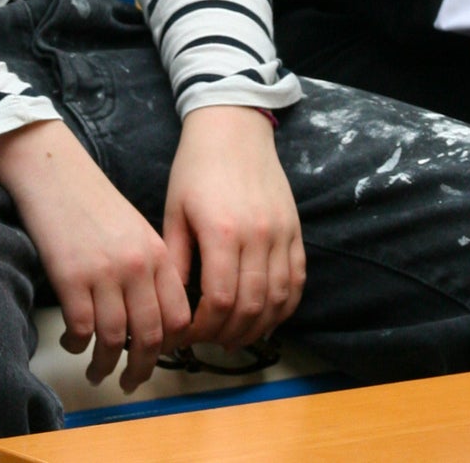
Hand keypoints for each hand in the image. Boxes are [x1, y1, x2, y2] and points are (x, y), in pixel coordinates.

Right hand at [0, 121, 191, 391]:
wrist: (55, 173)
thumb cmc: (93, 202)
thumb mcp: (135, 230)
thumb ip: (149, 268)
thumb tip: (152, 318)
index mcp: (158, 253)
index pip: (178, 315)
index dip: (170, 345)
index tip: (158, 357)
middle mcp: (137, 266)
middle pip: (150, 336)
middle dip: (142, 368)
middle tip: (132, 381)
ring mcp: (105, 273)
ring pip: (114, 340)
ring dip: (105, 366)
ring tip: (97, 372)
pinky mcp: (71, 278)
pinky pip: (81, 330)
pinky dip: (77, 345)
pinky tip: (72, 342)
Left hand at [163, 106, 304, 350]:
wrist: (233, 127)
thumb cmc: (196, 167)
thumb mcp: (174, 210)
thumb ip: (176, 260)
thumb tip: (171, 305)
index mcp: (222, 231)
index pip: (219, 301)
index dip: (203, 328)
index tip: (186, 334)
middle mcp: (257, 235)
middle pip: (250, 307)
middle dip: (227, 333)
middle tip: (208, 341)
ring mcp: (281, 232)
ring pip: (278, 299)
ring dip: (257, 327)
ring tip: (235, 336)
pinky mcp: (295, 228)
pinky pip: (297, 279)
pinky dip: (285, 306)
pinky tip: (267, 317)